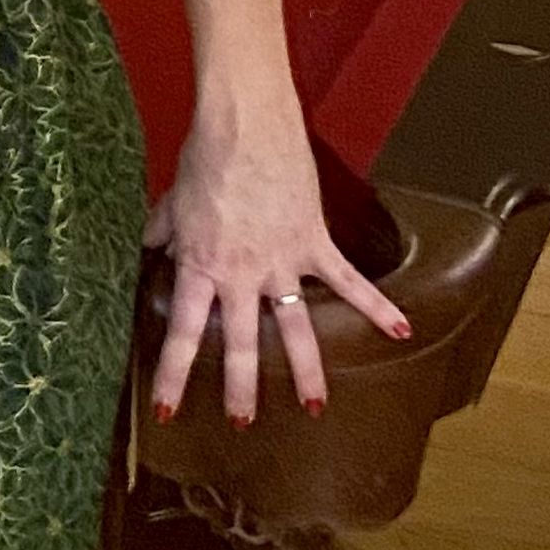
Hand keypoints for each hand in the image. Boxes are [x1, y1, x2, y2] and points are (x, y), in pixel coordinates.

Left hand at [141, 101, 411, 425]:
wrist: (245, 125)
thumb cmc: (204, 159)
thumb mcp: (171, 203)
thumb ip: (161, 234)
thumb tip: (149, 249)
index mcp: (200, 268)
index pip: (183, 333)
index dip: (174, 374)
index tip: (168, 410)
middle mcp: (240, 275)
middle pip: (240, 344)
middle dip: (242, 389)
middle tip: (242, 425)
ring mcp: (281, 262)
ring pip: (294, 327)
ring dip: (307, 370)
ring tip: (314, 408)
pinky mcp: (313, 242)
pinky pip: (347, 281)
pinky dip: (376, 306)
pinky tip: (400, 332)